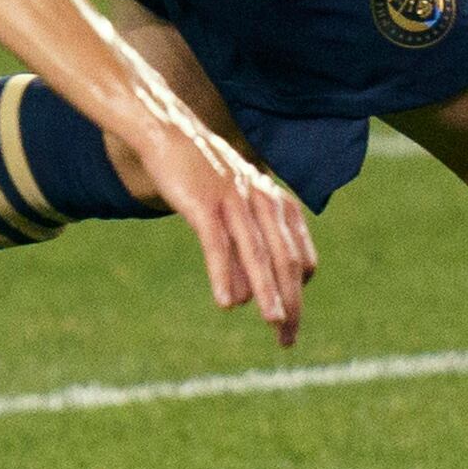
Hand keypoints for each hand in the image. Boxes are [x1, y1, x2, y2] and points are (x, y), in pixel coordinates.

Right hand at [121, 105, 317, 344]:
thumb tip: (245, 299)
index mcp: (276, 202)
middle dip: (291, 302)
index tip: (290, 320)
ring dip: (269, 292)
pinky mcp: (203, 202)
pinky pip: (218, 244)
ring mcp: (234, 200)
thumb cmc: (200, 174)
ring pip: (258, 254)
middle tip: (287, 338)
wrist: (167, 130)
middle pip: (285, 260)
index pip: (300, 257)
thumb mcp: (230, 208)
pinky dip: (225, 275)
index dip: (298, 292)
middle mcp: (262, 201)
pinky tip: (226, 303)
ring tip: (274, 322)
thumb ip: (241, 250)